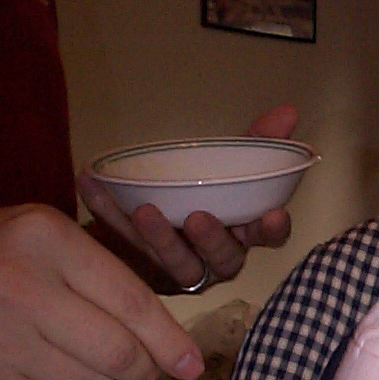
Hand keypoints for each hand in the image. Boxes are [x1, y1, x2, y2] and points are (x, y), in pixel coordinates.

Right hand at [0, 206, 202, 379]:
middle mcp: (17, 287)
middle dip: (145, 372)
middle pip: (120, 354)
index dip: (171, 341)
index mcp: (43, 238)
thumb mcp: (40, 238)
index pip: (132, 301)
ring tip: (93, 372)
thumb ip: (103, 278)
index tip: (192, 363)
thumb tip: (173, 346)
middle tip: (144, 372)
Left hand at [78, 105, 298, 292]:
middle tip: (198, 217)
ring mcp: (179, 268)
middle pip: (223, 258)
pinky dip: (105, 212)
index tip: (272, 215)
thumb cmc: (203, 191)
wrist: (149, 217)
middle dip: (212, 240)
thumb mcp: (230, 165)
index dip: (273, 230)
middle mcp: (216, 259)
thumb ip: (258, 142)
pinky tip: (90, 182)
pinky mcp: (140, 267)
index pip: (268, 237)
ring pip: (176, 263)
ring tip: (145, 210)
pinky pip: (121, 241)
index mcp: (244, 234)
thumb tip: (289, 111)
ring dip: (161, 239)